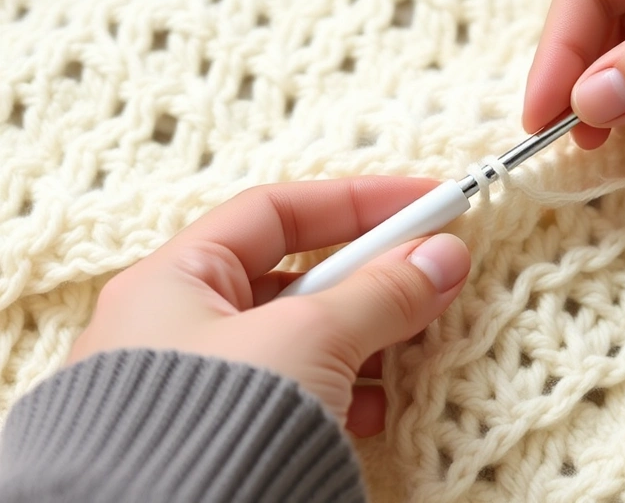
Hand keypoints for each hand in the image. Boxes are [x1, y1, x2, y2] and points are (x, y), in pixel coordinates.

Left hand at [67, 177, 470, 437]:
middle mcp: (180, 326)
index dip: (354, 200)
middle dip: (371, 273)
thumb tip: (442, 257)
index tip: (423, 200)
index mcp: (174, 280)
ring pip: (305, 337)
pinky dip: (347, 389)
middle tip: (433, 271)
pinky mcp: (232, 433)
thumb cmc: (210, 426)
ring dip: (367, 334)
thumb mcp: (309, 339)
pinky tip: (379, 405)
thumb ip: (381, 292)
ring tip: (416, 339)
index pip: (276, 212)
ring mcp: (206, 384)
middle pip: (295, 275)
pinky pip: (301, 391)